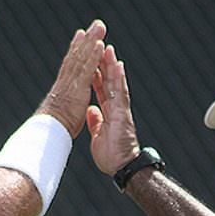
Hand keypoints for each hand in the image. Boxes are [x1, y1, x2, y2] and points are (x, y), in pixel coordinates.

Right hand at [36, 20, 106, 137]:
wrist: (48, 133)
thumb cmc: (52, 128)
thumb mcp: (59, 115)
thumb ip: (63, 107)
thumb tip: (61, 109)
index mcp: (64, 89)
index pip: (72, 67)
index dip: (77, 51)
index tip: (81, 37)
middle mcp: (67, 82)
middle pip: (77, 56)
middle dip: (86, 39)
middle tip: (95, 25)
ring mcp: (72, 84)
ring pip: (83, 58)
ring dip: (92, 41)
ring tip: (100, 27)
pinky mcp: (78, 89)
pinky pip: (88, 69)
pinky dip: (94, 56)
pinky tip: (100, 45)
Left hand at [87, 45, 139, 174]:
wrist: (122, 168)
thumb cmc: (111, 156)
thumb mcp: (97, 136)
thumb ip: (96, 122)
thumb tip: (91, 111)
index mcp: (108, 113)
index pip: (101, 90)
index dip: (97, 76)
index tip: (92, 62)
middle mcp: (116, 109)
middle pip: (109, 83)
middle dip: (104, 65)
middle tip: (100, 47)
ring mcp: (120, 110)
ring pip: (116, 84)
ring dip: (112, 66)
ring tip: (108, 49)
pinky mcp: (123, 114)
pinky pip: (120, 93)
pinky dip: (119, 79)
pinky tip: (117, 65)